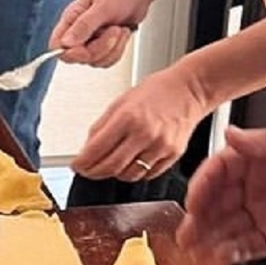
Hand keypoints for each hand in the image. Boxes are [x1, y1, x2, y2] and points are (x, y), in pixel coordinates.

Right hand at [49, 0, 147, 67]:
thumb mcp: (102, 6)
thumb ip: (83, 26)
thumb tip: (65, 43)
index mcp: (72, 18)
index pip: (57, 45)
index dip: (69, 53)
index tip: (86, 49)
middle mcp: (79, 31)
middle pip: (78, 57)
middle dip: (99, 49)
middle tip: (112, 30)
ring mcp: (93, 39)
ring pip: (95, 60)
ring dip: (112, 49)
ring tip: (119, 29)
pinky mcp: (105, 45)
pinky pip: (107, 60)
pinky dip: (118, 50)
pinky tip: (122, 33)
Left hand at [71, 61, 209, 180]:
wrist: (190, 89)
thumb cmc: (157, 91)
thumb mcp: (121, 102)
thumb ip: (102, 126)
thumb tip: (86, 150)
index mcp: (128, 117)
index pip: (96, 150)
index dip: (81, 163)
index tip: (75, 165)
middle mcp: (145, 134)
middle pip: (110, 168)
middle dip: (93, 172)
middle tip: (87, 170)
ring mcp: (160, 146)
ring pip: (128, 175)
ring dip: (114, 173)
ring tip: (111, 163)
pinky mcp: (172, 155)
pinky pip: (147, 174)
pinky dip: (134, 172)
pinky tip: (132, 161)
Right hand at [179, 126, 265, 259]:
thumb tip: (231, 132)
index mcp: (262, 160)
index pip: (222, 169)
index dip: (203, 185)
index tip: (193, 202)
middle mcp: (258, 187)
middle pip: (218, 202)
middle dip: (199, 219)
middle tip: (186, 236)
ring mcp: (263, 214)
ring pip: (226, 227)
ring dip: (209, 240)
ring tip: (197, 253)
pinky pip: (244, 246)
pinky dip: (229, 253)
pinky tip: (218, 259)